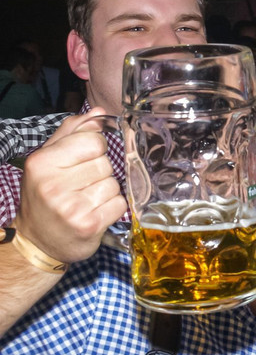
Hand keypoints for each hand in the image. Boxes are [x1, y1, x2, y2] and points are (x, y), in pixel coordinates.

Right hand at [16, 109, 127, 264]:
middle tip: (81, 186)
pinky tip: (95, 213)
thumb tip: (98, 113)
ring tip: (86, 200)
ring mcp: (71, 207)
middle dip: (99, 173)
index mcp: (42, 162)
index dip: (95, 149)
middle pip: (105, 163)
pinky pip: (120, 204)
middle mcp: (54, 184)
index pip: (93, 140)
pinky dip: (112, 209)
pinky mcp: (88, 225)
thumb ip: (72, 132)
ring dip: (106, 192)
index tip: (83, 161)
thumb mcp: (48, 160)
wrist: (38, 241)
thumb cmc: (45, 195)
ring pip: (114, 184)